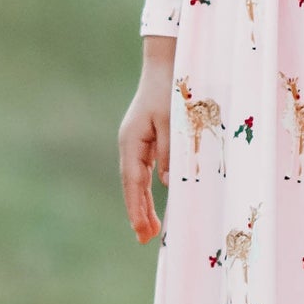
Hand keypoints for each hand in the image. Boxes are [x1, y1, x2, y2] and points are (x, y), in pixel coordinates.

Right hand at [119, 42, 173, 244]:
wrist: (167, 64)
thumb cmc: (171, 91)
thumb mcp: (173, 122)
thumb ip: (170, 152)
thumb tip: (166, 183)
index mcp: (132, 140)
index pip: (133, 181)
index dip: (137, 208)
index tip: (142, 230)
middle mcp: (130, 143)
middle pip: (133, 184)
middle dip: (139, 212)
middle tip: (145, 239)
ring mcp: (137, 141)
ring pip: (138, 179)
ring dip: (143, 203)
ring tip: (150, 229)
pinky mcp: (147, 138)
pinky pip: (145, 169)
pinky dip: (148, 188)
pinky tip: (154, 202)